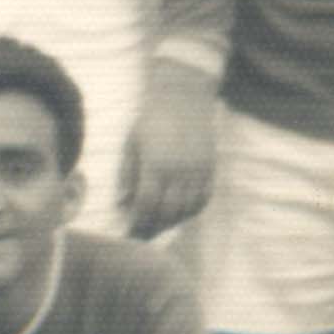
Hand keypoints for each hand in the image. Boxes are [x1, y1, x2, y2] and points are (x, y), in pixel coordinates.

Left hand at [121, 61, 217, 239]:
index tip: (129, 234)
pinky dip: (191, 211)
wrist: (183, 96)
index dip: (137, 223)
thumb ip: (128, 174)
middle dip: (153, 228)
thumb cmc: (151, 118)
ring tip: (158, 227)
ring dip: (172, 222)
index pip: (147, 204)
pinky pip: (203, 199)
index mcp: (156, 163)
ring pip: (188, 209)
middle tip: (141, 237)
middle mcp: (180, 170)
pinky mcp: (211, 168)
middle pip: (168, 212)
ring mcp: (199, 170)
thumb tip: (123, 203)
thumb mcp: (132, 143)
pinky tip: (179, 214)